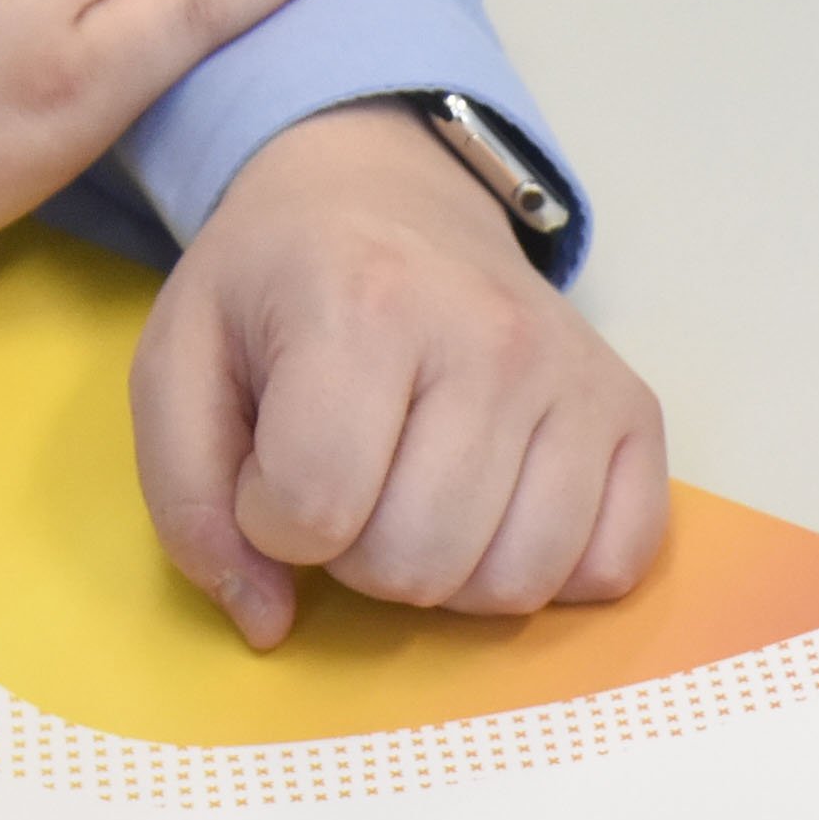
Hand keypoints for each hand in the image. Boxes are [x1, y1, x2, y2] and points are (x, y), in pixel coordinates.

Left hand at [133, 104, 668, 647]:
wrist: (393, 196)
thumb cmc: (279, 287)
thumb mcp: (181, 361)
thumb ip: (186, 500)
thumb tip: (268, 623)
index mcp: (364, 304)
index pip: (314, 511)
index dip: (272, 523)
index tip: (271, 470)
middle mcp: (491, 337)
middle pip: (418, 563)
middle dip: (360, 556)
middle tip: (352, 485)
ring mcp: (577, 378)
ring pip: (515, 585)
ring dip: (450, 575)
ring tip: (420, 499)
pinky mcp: (637, 413)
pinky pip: (609, 569)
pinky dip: (550, 571)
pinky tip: (502, 512)